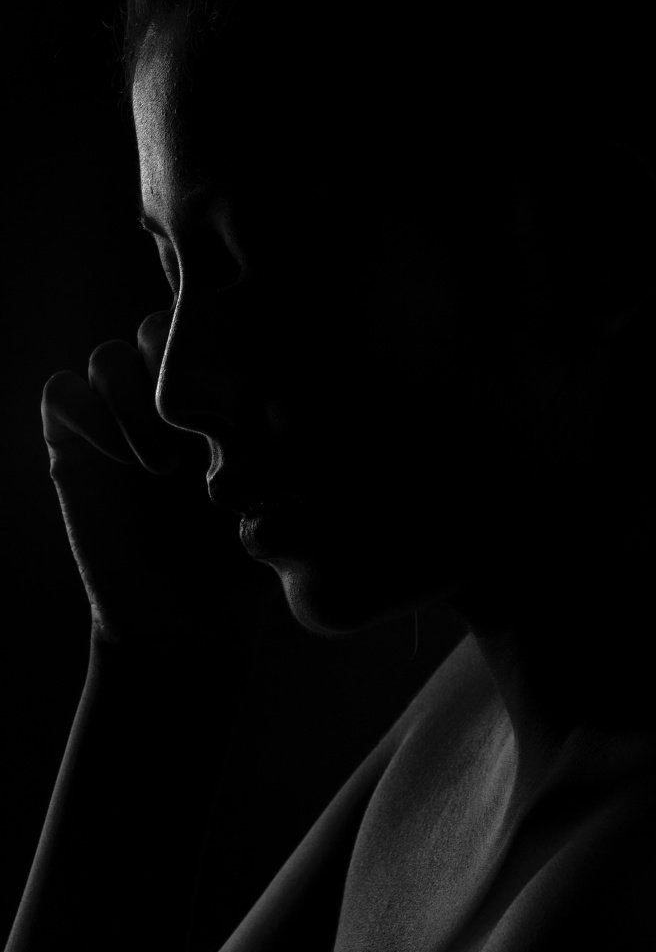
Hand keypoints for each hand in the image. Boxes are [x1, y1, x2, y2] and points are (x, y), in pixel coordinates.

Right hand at [41, 313, 271, 647]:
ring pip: (109, 356)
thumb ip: (293, 455)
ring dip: (134, 401)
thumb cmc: (240, 564)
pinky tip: (122, 463)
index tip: (246, 401)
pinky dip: (89, 415)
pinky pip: (62, 394)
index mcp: (218, 404)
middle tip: (203, 430)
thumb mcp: (284, 507)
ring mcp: (118, 423)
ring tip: (164, 465)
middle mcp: (166, 404)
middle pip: (158, 328)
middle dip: (178, 369)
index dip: (225, 344)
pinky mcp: (75, 448)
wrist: (182, 623)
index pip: (214, 333)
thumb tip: (297, 403)